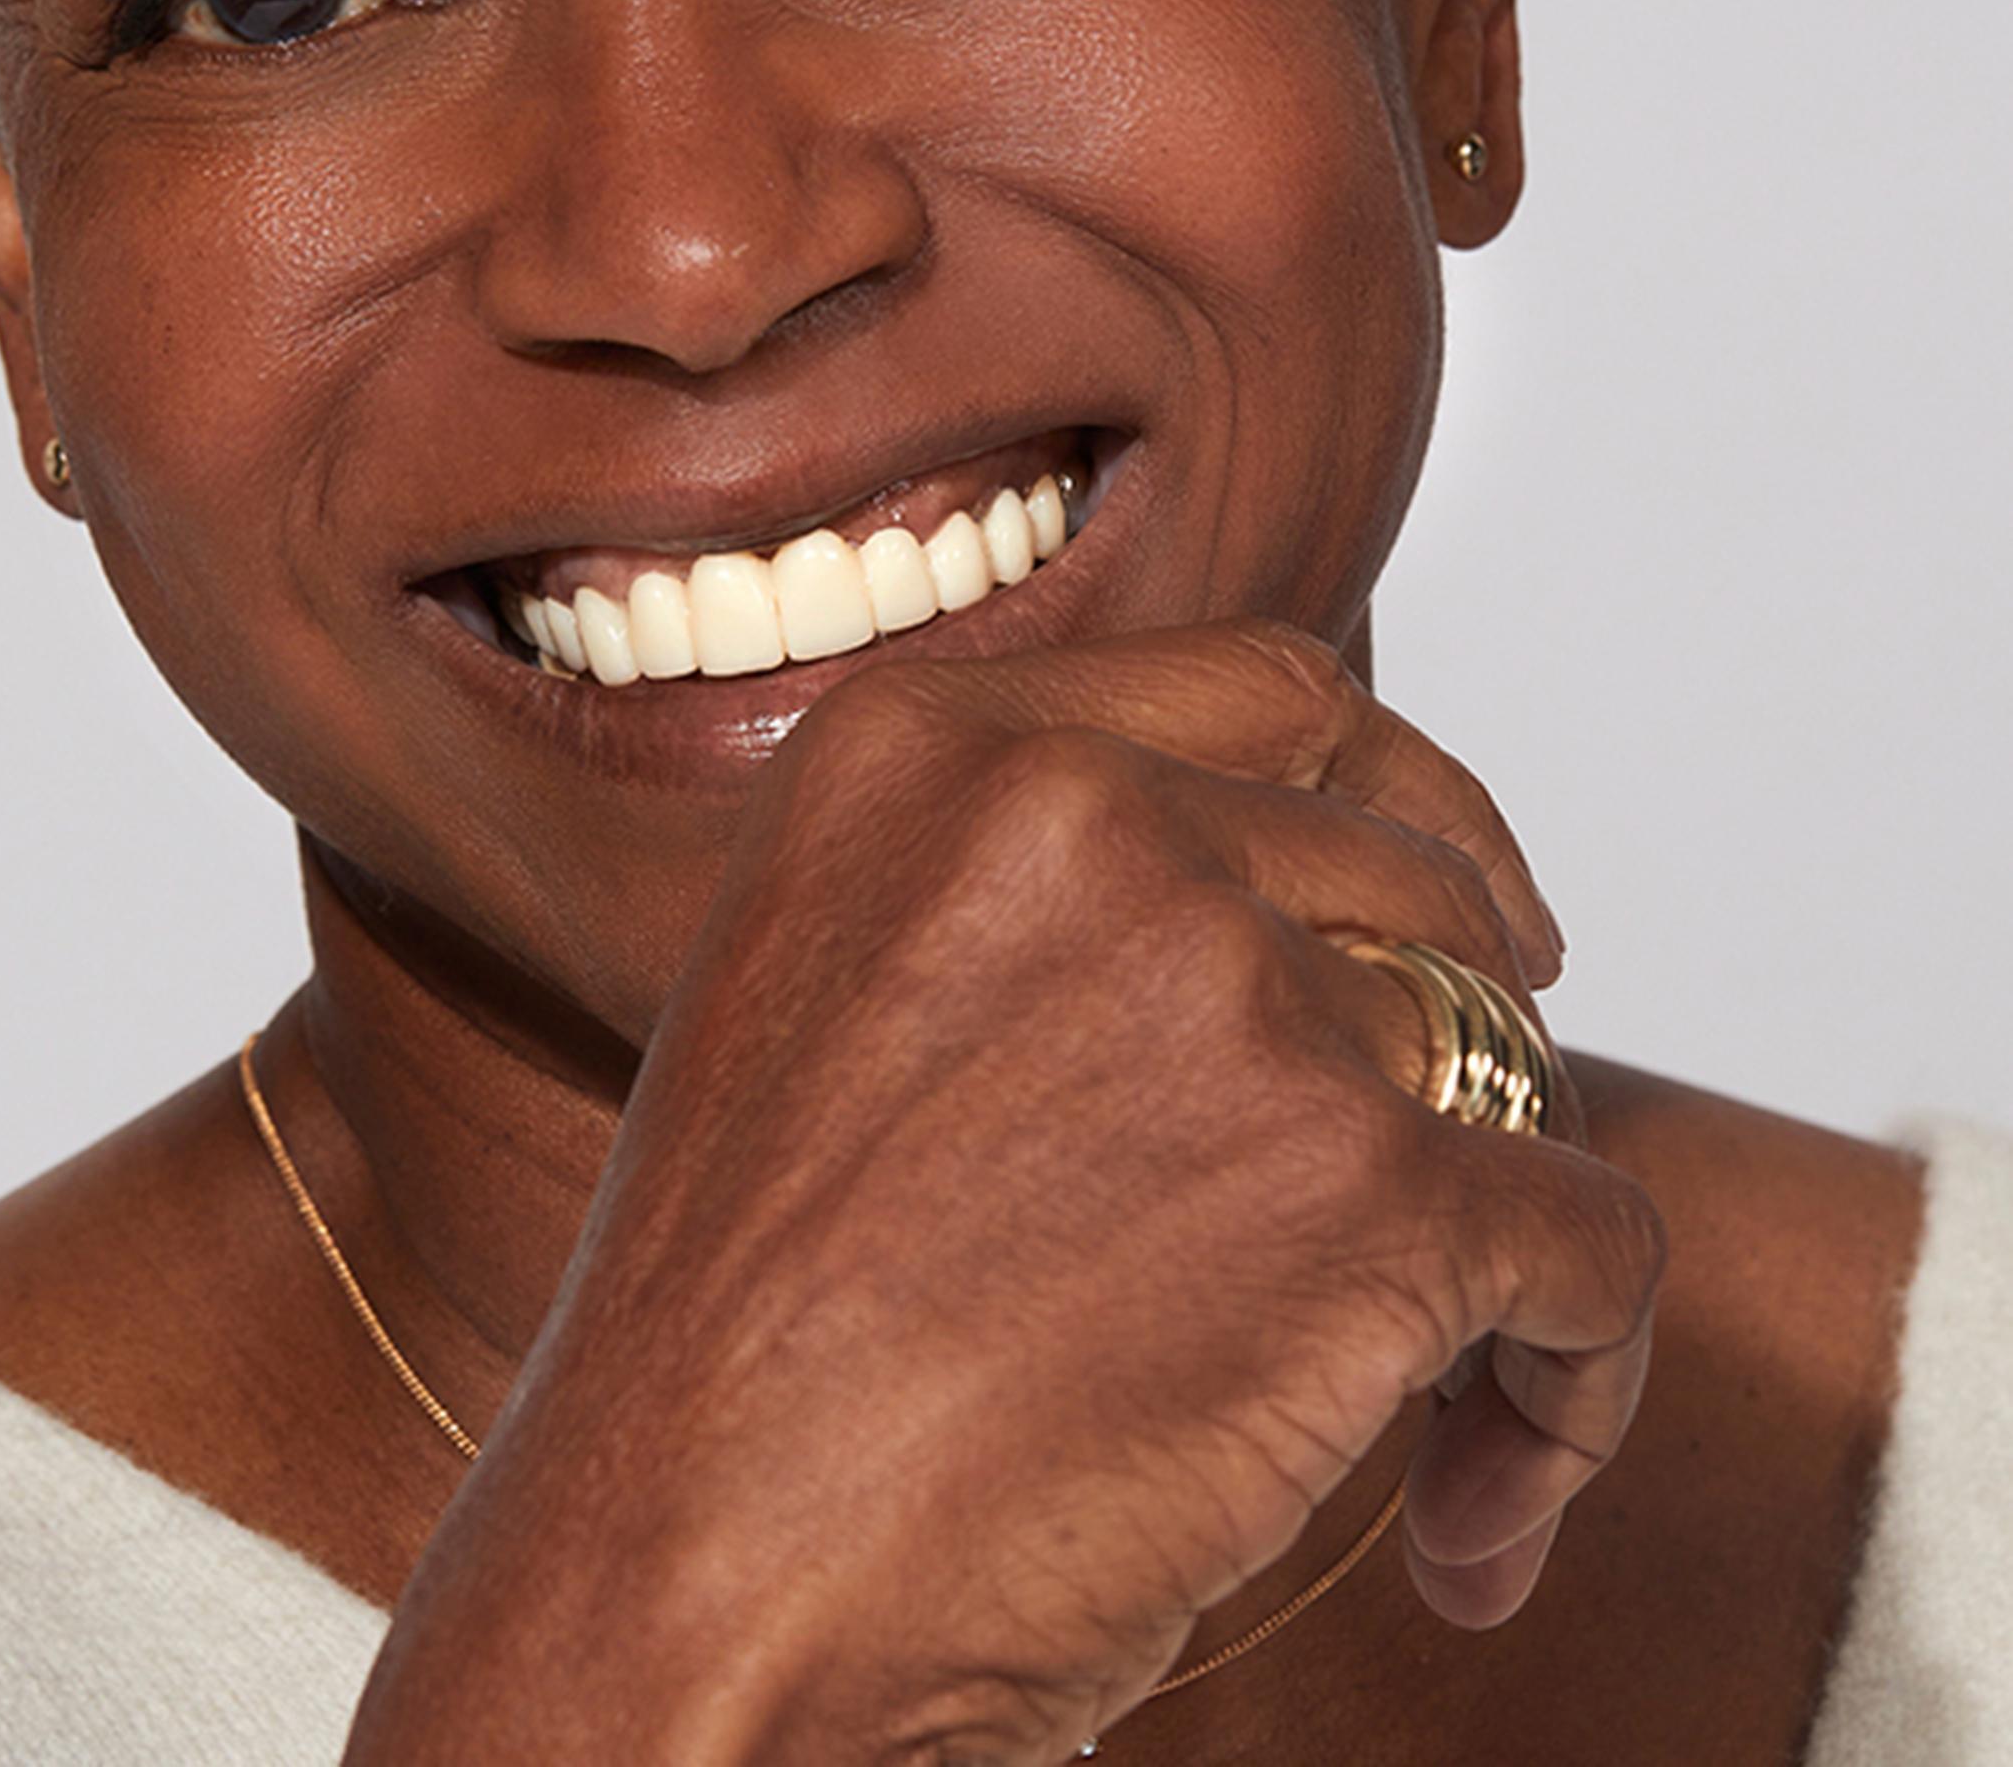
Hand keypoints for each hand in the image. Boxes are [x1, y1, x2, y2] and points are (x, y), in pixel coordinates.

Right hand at [346, 624, 1662, 1766]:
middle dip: (1460, 1041)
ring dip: (1491, 1252)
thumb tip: (1285, 922)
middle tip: (1441, 1216)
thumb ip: (1016, 894)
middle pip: (1409, 878)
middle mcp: (1086, 817)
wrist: (692, 1592)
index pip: (1280, 694)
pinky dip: (1575, 1382)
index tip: (1475, 915)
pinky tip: (1477, 1509)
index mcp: (929, 748)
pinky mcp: (1364, 1186)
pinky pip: (1593, 1246)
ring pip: (1506, 1067)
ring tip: (1414, 1429)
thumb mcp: (818, 997)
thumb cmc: (734, 1353)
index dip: (1412, 801)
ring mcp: (1230, 987)